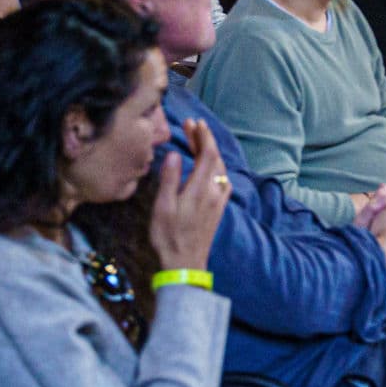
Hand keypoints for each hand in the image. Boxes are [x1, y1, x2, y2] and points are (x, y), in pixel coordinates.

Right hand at [149, 118, 230, 270]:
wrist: (185, 263)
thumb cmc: (169, 236)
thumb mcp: (163, 207)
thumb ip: (170, 179)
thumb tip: (175, 153)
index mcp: (200, 188)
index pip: (208, 154)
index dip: (203, 136)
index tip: (195, 122)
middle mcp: (214, 191)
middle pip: (214, 158)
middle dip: (205, 139)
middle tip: (192, 125)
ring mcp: (219, 200)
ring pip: (219, 168)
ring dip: (210, 151)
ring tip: (196, 140)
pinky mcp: (219, 208)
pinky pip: (222, 180)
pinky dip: (215, 166)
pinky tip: (208, 167)